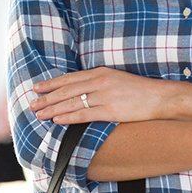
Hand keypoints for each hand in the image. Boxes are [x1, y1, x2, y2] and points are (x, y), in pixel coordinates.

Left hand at [30, 67, 169, 124]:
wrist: (159, 97)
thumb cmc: (138, 91)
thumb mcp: (116, 80)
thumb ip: (98, 83)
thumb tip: (80, 91)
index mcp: (100, 72)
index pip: (70, 78)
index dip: (51, 83)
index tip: (37, 88)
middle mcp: (100, 82)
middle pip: (67, 90)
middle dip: (47, 97)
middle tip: (32, 103)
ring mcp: (105, 96)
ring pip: (72, 102)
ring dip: (53, 108)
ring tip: (39, 113)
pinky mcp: (110, 110)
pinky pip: (84, 114)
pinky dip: (68, 117)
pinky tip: (57, 119)